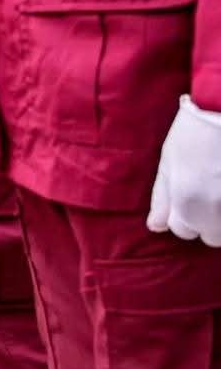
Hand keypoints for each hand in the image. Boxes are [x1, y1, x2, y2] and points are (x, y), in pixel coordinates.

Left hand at [147, 95, 220, 246]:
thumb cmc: (194, 132)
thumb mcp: (168, 161)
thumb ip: (161, 198)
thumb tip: (155, 227)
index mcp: (187, 204)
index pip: (181, 231)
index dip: (182, 213)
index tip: (188, 195)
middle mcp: (215, 214)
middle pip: (209, 236)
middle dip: (207, 220)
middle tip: (209, 190)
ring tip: (219, 187)